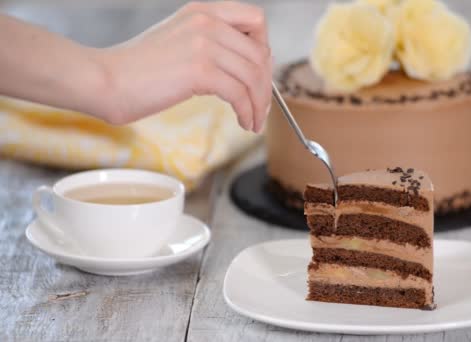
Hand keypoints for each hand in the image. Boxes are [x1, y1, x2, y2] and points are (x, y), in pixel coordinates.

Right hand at [97, 1, 271, 131]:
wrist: (106, 80)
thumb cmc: (138, 69)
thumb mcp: (180, 41)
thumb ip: (211, 44)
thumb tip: (246, 68)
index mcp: (203, 10)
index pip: (256, 20)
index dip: (264, 50)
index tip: (259, 76)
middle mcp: (207, 21)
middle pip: (260, 53)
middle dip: (265, 86)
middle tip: (260, 108)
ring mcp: (204, 43)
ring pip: (254, 76)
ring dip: (259, 104)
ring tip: (254, 122)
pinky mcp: (199, 70)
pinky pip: (240, 93)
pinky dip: (247, 111)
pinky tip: (244, 122)